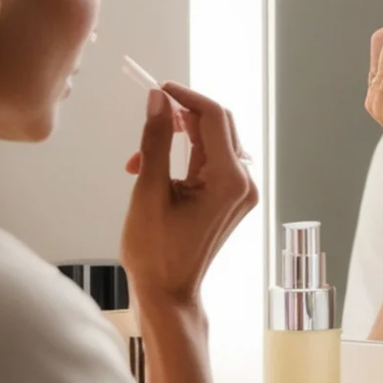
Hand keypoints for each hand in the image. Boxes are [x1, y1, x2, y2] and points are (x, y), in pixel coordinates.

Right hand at [121, 83, 258, 309]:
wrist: (168, 294)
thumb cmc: (156, 253)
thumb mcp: (149, 191)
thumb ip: (156, 140)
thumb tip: (157, 99)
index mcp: (229, 180)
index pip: (214, 116)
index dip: (185, 97)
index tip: (157, 89)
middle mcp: (243, 183)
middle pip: (218, 126)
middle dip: (181, 116)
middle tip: (149, 115)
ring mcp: (240, 192)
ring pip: (212, 143)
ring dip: (177, 139)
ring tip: (139, 161)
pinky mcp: (231, 199)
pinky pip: (210, 163)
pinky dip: (183, 158)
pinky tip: (152, 171)